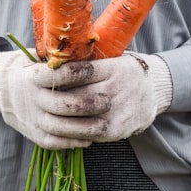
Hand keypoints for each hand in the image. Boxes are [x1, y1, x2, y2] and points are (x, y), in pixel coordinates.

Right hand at [0, 50, 110, 148]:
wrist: (1, 90)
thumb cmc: (31, 70)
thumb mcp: (39, 59)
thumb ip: (59, 59)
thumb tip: (89, 51)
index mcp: (32, 77)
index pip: (54, 76)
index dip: (75, 73)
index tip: (93, 70)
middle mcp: (30, 99)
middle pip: (60, 105)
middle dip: (87, 104)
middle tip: (107, 102)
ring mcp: (31, 118)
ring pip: (58, 127)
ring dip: (84, 127)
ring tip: (104, 124)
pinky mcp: (33, 134)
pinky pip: (53, 142)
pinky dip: (72, 142)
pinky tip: (90, 138)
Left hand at [41, 53, 172, 141]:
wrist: (153, 91)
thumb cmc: (123, 71)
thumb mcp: (113, 58)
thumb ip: (89, 60)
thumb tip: (54, 58)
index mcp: (116, 68)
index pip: (81, 71)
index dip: (59, 75)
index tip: (43, 75)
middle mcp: (118, 89)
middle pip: (78, 95)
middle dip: (56, 96)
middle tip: (38, 96)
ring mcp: (118, 111)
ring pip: (81, 116)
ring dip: (60, 116)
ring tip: (45, 111)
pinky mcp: (117, 129)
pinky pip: (88, 132)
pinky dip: (72, 130)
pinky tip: (60, 125)